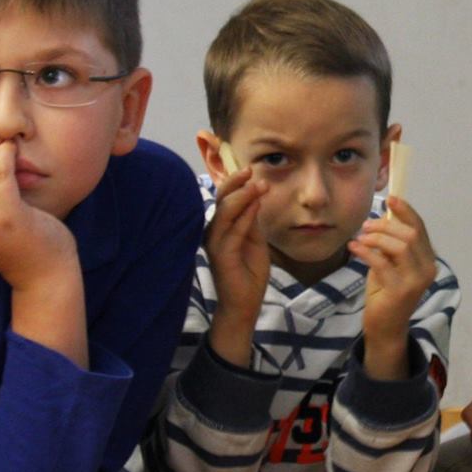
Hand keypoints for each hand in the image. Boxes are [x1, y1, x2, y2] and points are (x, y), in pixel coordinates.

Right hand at [204, 167, 269, 367]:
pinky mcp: (221, 255)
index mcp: (220, 227)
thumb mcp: (255, 239)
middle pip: (220, 200)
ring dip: (243, 196)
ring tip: (258, 184)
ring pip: (225, 212)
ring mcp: (215, 243)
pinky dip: (245, 217)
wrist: (245, 303)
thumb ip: (252, 219)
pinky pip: (233, 232)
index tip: (250, 168)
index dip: (234, 182)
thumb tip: (255, 194)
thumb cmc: (249, 272)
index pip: (224, 199)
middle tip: (250, 170)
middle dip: (235, 183)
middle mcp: (213, 231)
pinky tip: (256, 205)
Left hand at [352, 196, 436, 378]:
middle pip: (410, 235)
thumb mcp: (390, 264)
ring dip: (376, 237)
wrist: (385, 327)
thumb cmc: (385, 293)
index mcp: (428, 260)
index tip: (390, 198)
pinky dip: (366, 251)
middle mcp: (428, 269)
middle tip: (366, 226)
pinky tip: (354, 248)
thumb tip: (382, 217)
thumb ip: (392, 245)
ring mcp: (416, 281)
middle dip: (386, 225)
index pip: (420, 228)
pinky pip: (382, 262)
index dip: (406, 211)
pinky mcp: (400, 291)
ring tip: (360, 238)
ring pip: (400, 246)